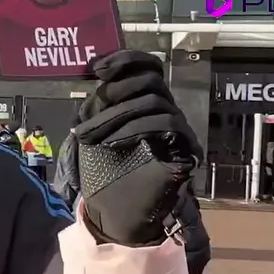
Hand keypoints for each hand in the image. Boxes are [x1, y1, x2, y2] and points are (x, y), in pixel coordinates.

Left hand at [62, 50, 201, 246]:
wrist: (113, 214)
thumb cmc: (102, 173)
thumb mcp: (92, 130)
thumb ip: (98, 103)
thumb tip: (98, 74)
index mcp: (145, 104)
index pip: (148, 68)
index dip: (126, 60)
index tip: (97, 67)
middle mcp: (166, 113)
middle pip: (152, 80)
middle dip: (118, 89)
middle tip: (93, 107)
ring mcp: (178, 132)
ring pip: (155, 102)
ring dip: (116, 116)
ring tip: (89, 136)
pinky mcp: (184, 151)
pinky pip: (167, 125)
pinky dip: (135, 129)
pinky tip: (112, 143)